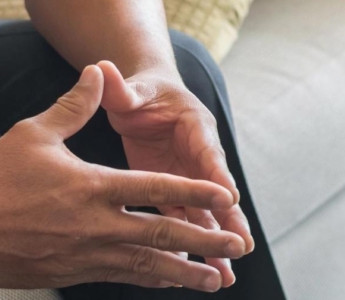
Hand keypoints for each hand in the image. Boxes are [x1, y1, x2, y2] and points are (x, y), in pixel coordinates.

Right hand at [0, 66, 245, 290]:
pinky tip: (168, 281)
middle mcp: (97, 224)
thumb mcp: (36, 132)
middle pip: (164, 234)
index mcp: (94, 187)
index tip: (228, 199)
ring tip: (216, 280)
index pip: (158, 189)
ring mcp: (86, 253)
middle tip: (239, 246)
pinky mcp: (72, 272)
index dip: (197, 193)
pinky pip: (122, 276)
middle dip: (206, 241)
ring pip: (147, 266)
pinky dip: (151, 278)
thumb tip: (97, 71)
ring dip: (186, 273)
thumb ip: (76, 105)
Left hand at [98, 61, 253, 287]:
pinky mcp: (174, 191)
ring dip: (215, 242)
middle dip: (229, 220)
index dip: (217, 175)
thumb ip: (122, 87)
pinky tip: (200, 271)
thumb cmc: (141, 91)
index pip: (208, 152)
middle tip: (241, 247)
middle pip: (217, 190)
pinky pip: (187, 220)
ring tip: (227, 275)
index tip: (228, 198)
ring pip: (206, 213)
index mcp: (195, 126)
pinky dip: (194, 244)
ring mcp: (188, 176)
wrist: (146, 98)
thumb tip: (102, 68)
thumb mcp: (133, 89)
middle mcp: (199, 154)